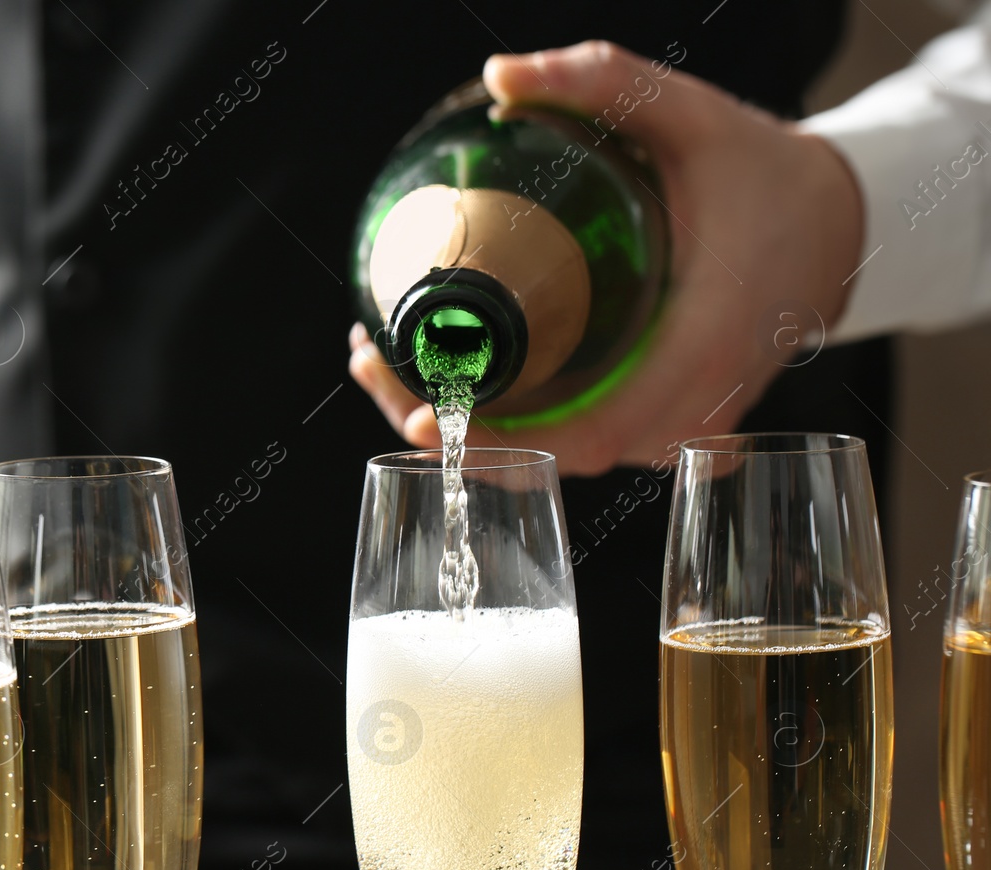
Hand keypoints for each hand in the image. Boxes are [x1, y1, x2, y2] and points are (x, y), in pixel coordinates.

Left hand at [349, 40, 863, 474]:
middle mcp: (690, 404)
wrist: (831, 224)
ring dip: (468, 426)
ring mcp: (675, 422)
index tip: (424, 414)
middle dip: (453, 427)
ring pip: (559, 455)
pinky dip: (507, 422)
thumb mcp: (687, 112)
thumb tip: (498, 80)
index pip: (593, 429)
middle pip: (555, 455)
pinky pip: (576, 438)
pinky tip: (444, 377)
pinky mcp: (660, 418)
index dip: (502, 440)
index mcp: (705, 345)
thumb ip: (599, 81)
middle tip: (372, 365)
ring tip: (385, 364)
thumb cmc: (759, 174)